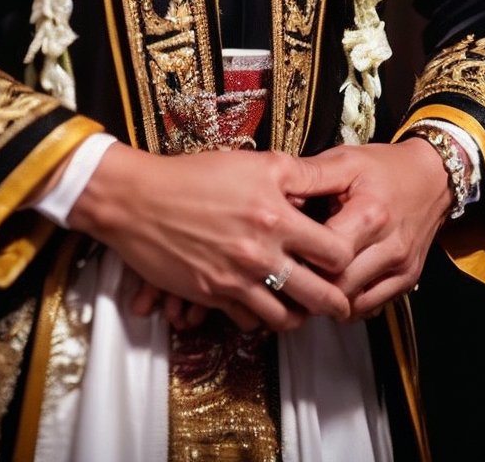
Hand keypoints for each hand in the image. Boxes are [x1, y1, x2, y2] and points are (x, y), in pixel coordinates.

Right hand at [67, 144, 355, 331]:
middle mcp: (260, 252)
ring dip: (299, 314)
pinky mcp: (213, 296)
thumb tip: (329, 186)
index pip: (335, 252)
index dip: (345, 256)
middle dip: (336, 299)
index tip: (342, 255)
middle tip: (339, 297)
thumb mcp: (253, 163)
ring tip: (302, 303)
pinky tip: (264, 302)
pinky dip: (262, 318)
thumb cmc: (194, 175)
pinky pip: (251, 322)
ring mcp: (236, 279)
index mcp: (276, 215)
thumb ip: (297, 175)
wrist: (138, 200)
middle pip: (320, 296)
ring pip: (287, 318)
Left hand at [283, 139, 452, 319]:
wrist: (432, 178)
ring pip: (353, 302)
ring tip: (302, 282)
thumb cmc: (383, 167)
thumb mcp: (345, 160)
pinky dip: (347, 302)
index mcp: (371, 214)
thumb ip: (310, 176)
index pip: (327, 253)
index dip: (299, 255)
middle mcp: (390, 247)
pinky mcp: (407, 280)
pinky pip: (370, 307)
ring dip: (325, 297)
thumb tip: (272, 190)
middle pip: (339, 285)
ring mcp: (401, 268)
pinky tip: (330, 288)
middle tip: (283, 274)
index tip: (279, 249)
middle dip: (308, 284)